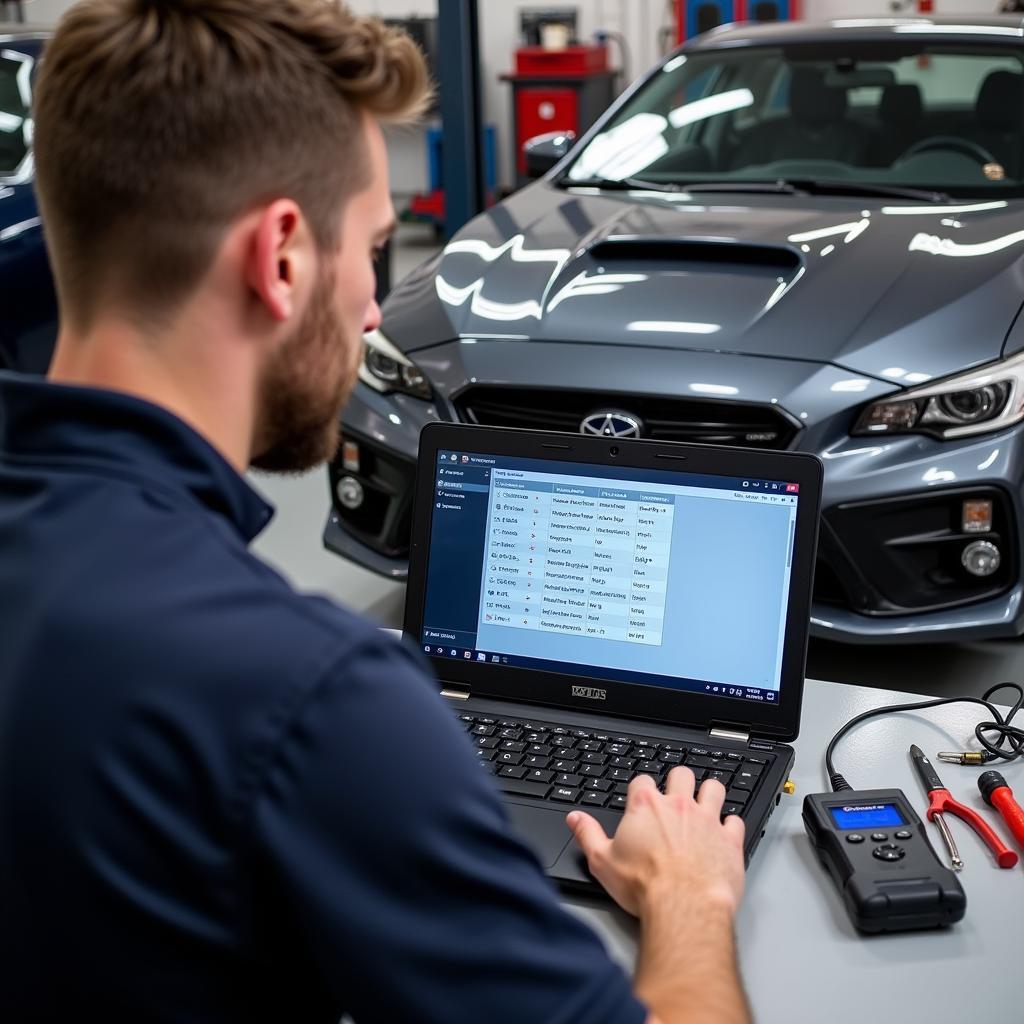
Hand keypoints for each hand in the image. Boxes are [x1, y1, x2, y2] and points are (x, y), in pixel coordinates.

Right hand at [566, 767, 745, 918]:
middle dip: (678, 781)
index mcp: (646, 807)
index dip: (641, 790)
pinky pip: (736, 821)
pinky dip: (731, 825)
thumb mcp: (602, 862)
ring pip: (714, 788)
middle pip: (681, 774)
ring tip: (705, 802)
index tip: (641, 800)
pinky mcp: (729, 840)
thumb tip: (575, 819)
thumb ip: (587, 835)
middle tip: (676, 794)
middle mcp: (678, 806)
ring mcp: (707, 820)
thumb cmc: (644, 887)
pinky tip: (726, 833)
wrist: (683, 907)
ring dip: (709, 793)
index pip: (643, 782)